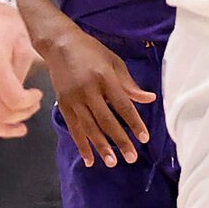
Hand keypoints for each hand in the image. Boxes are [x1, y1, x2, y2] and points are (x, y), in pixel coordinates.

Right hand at [0, 0, 45, 141]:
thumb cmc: (6, 25)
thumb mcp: (24, 49)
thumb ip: (21, 80)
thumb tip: (20, 104)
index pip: (15, 102)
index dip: (31, 104)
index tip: (37, 96)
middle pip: (0, 115)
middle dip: (21, 117)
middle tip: (31, 108)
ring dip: (2, 128)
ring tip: (17, 126)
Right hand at [43, 22, 155, 166]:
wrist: (59, 44)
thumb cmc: (91, 51)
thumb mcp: (114, 62)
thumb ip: (129, 84)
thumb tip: (149, 99)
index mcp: (104, 77)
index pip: (123, 105)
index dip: (134, 123)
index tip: (144, 138)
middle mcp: (88, 90)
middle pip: (106, 120)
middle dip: (119, 140)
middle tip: (131, 157)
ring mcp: (73, 99)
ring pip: (89, 128)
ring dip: (101, 147)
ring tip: (112, 163)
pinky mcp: (63, 105)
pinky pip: (74, 129)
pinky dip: (81, 145)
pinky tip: (90, 160)